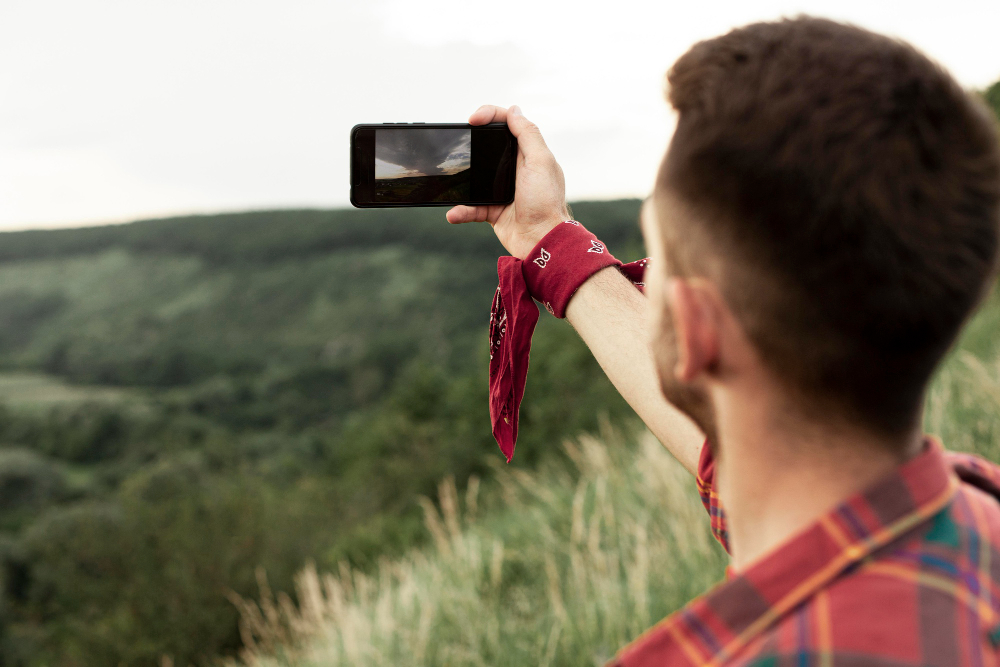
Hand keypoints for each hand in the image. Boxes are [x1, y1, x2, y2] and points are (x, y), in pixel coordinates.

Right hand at [446, 105, 570, 259]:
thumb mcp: (540, 162)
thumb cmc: (545, 202)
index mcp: (528, 153)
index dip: (489, 115)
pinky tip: (454, 213)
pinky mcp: (493, 210)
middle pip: (487, 147)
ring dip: (462, 181)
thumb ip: (528, 134)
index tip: (472, 120)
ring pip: (475, 178)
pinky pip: (472, 207)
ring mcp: (502, 190)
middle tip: (458, 145)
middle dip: (471, 144)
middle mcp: (514, 169)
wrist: (541, 241)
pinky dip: (462, 210)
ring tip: (450, 182)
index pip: (507, 124)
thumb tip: (513, 110)